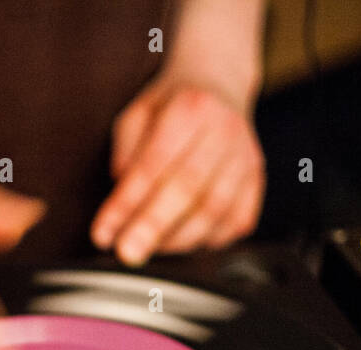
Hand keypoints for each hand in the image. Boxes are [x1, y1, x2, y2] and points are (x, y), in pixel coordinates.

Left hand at [91, 79, 263, 265]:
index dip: (127, 203)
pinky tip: (183, 240)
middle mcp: (225, 131)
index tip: (104, 233)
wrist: (219, 86)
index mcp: (191, 108)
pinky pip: (235, 222)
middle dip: (153, 227)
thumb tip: (121, 193)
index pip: (154, 164)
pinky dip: (207, 240)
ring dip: (177, 238)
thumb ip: (126, 151)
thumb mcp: (137, 114)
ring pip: (214, 211)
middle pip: (188, 190)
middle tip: (127, 253)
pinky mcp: (256, 181)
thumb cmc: (172, 106)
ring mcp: (246, 158)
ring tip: (149, 248)